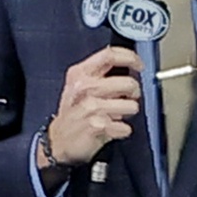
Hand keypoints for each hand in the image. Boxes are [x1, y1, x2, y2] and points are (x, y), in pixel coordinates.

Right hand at [45, 46, 142, 169]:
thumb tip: (128, 65)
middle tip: (130, 96)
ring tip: (117, 114)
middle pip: (127, 82)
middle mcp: (85, 88)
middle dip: (135, 91)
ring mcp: (91, 107)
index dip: (131, 58)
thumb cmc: (72, 112)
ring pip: (131, 105)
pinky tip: (112, 129)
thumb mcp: (78, 85)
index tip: (139, 65)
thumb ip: (99, 73)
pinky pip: (126, 127)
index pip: (110, 55)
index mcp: (80, 74)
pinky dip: (123, 130)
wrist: (58, 141)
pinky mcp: (98, 126)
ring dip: (129, 112)